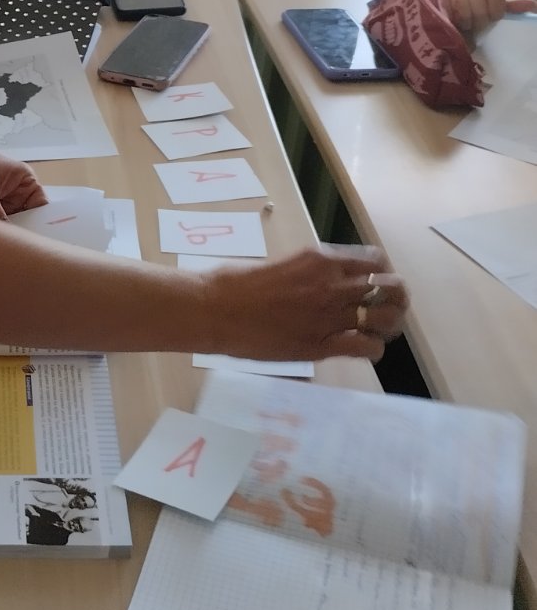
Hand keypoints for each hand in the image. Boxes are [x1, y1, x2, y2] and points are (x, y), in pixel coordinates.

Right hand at [199, 245, 407, 361]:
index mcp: (321, 259)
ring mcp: (329, 315)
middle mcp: (332, 283)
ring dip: (390, 324)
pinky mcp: (321, 344)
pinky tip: (365, 349)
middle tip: (388, 309)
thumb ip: (307, 272)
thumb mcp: (281, 264)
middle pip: (390, 288)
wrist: (214, 309)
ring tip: (380, 330)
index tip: (375, 284)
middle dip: (396, 299)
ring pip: (386, 318)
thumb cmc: (235, 283)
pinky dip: (373, 349)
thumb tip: (317, 282)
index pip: (375, 261)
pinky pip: (366, 346)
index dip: (382, 274)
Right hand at [444, 0, 536, 33]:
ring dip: (463, 22)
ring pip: (462, 10)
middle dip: (478, 21)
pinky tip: (451, 20)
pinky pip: (446, 10)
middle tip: (475, 25)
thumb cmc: (476, 7)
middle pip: (479, 7)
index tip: (493, 19)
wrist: (448, 3)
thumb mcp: (495, 6)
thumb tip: (534, 6)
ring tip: (462, 24)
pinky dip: (450, 19)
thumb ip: (512, 7)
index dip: (495, 12)